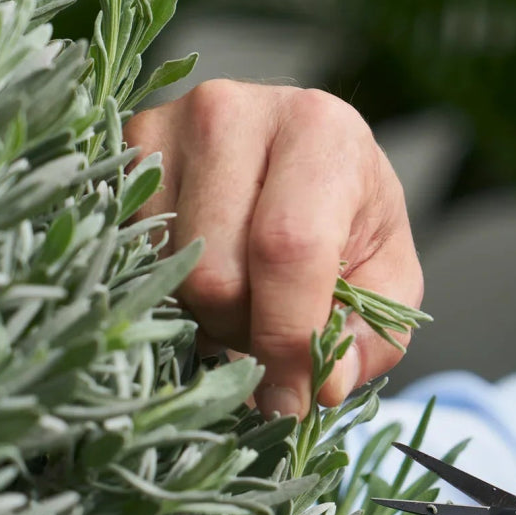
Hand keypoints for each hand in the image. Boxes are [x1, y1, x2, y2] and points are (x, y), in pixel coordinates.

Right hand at [125, 80, 423, 417]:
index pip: (287, 249)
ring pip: (169, 272)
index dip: (286, 340)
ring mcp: (169, 125)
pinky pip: (134, 255)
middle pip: (215, 272)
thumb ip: (371, 337)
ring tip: (247, 297)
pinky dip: (173, 289)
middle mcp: (235, 112)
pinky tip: (208, 275)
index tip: (293, 402)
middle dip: (246, 332)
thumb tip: (324, 388)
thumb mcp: (389, 280)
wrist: (308, 158)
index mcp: (321, 133)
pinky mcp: (126, 148)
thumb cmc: (354, 221)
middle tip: (273, 331)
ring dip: (209, 315)